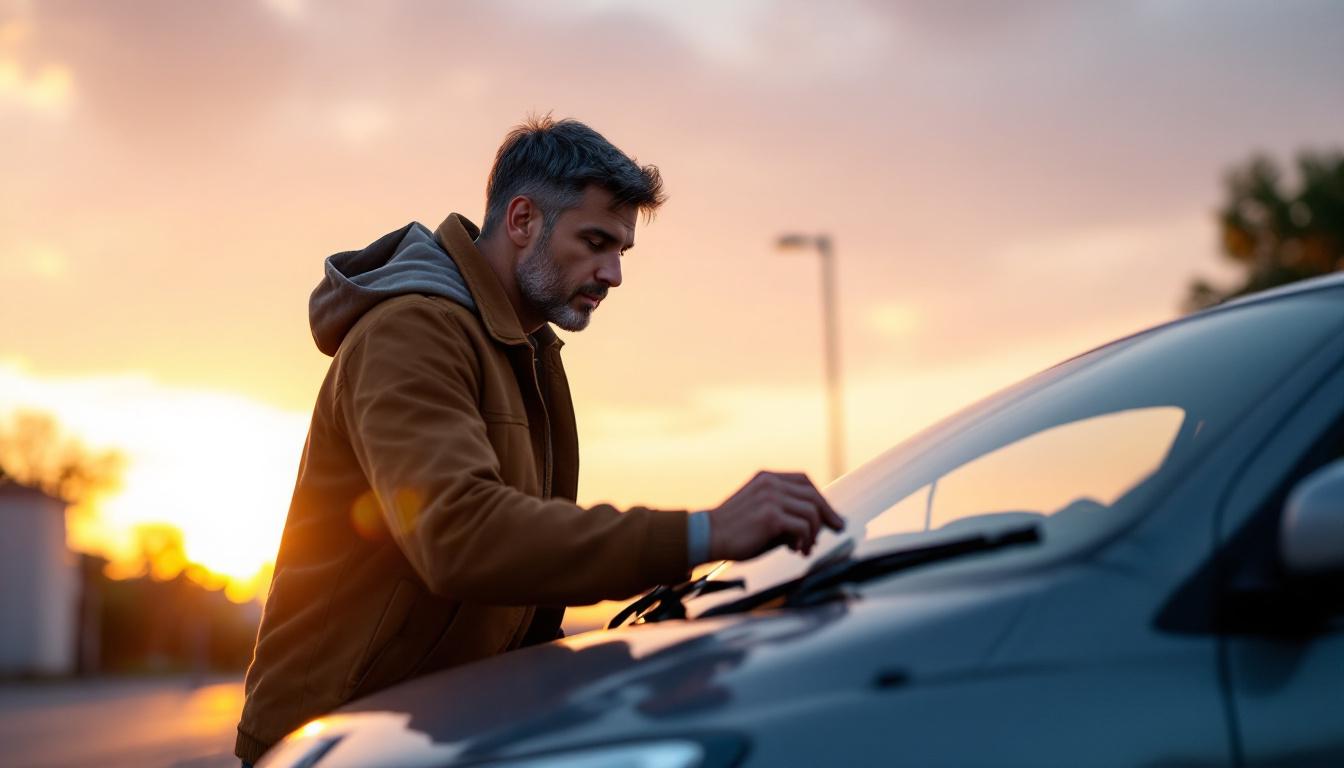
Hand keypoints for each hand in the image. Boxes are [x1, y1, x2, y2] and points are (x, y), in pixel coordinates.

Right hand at [702, 471, 844, 561]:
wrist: (705, 537)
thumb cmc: (732, 531)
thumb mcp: (760, 513)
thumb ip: (785, 514)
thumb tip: (816, 527)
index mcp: (766, 478)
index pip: (804, 481)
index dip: (820, 499)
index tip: (830, 515)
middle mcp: (770, 483)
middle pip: (813, 494)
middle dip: (828, 514)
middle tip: (838, 528)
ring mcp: (771, 498)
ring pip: (811, 511)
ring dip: (814, 533)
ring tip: (806, 548)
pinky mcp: (771, 516)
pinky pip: (803, 526)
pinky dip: (805, 540)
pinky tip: (796, 550)